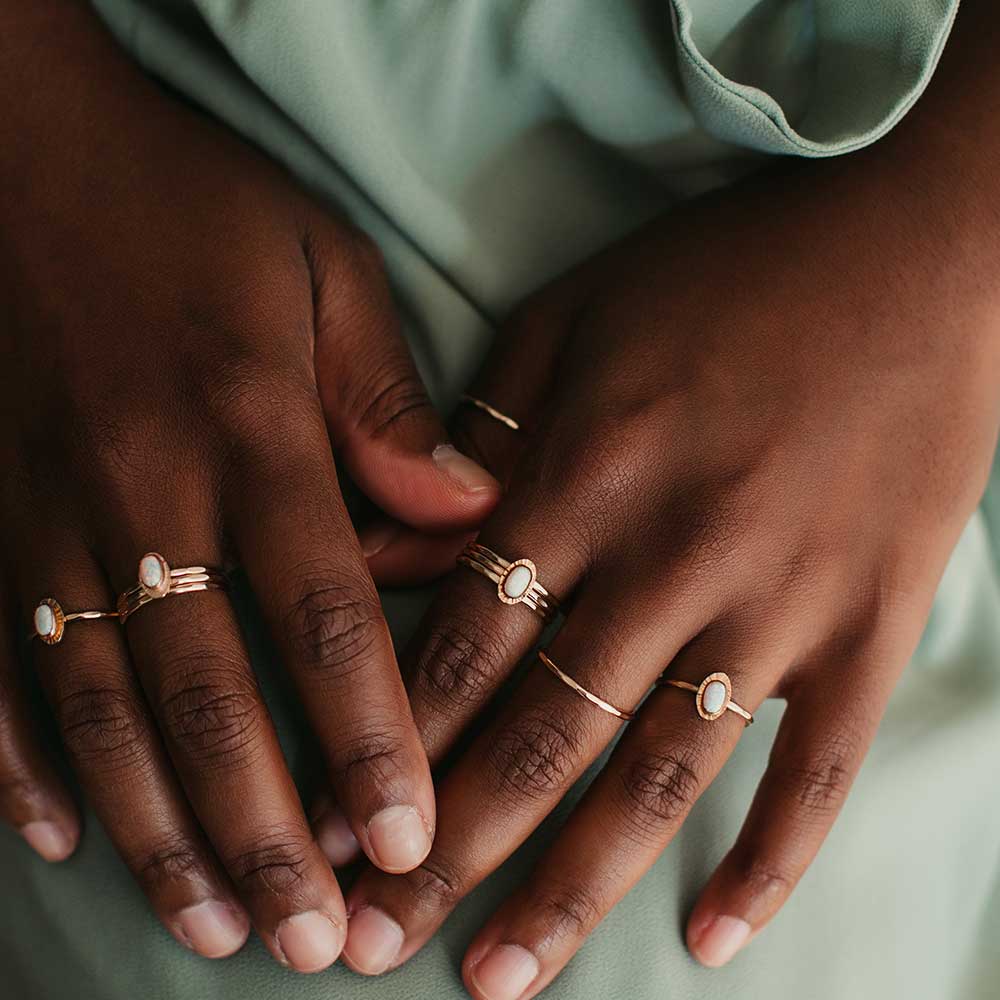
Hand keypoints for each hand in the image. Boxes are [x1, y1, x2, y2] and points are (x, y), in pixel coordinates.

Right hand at [0, 3, 496, 970]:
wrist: (23, 148)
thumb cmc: (190, 206)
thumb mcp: (322, 269)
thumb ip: (387, 399)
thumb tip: (464, 509)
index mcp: (249, 433)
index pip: (327, 620)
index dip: (371, 740)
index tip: (413, 841)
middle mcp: (146, 496)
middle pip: (213, 700)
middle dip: (267, 834)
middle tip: (314, 941)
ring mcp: (48, 518)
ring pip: (105, 710)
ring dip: (159, 831)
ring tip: (211, 926)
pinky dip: (18, 759)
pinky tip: (58, 836)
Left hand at [339, 124, 999, 996]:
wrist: (909, 250)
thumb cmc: (724, 277)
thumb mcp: (567, 318)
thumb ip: (473, 439)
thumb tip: (393, 548)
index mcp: (581, 479)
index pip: (459, 649)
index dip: (384, 747)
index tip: (329, 829)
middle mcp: (669, 560)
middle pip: (536, 738)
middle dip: (444, 851)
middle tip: (373, 942)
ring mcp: (778, 604)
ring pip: (656, 781)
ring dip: (572, 889)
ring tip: (500, 979)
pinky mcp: (870, 624)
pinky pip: (816, 771)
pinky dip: (769, 863)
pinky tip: (713, 942)